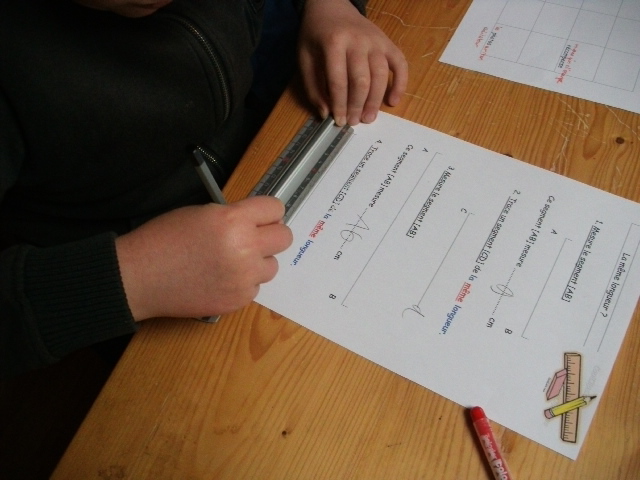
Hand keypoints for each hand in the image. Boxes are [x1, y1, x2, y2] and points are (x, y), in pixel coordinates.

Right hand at [116, 196, 292, 319]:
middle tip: (254, 238)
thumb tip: (256, 221)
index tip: (263, 217)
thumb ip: (233, 216)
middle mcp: (245, 248)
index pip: (276, 209)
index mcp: (234, 220)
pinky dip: (243, 283)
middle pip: (285, 238)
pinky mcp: (238, 300)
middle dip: (271, 236)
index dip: (269, 212)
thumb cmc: (164, 239)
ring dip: (258, 262)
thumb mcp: (201, 213)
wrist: (141, 276)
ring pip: (272, 266)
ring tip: (232, 261)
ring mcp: (244, 277)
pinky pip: (255, 287)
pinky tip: (220, 279)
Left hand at [298, 0, 407, 125]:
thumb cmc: (317, 34)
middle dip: (358, 105)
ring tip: (368, 117)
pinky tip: (393, 101)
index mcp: (334, 43)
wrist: (331, 6)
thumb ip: (312, 86)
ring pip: (380, 75)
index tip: (339, 120)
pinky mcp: (387, 42)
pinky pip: (400, 64)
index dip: (339, 104)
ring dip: (375, 100)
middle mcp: (358, 41)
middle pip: (361, 80)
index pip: (338, 81)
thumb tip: (325, 113)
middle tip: (354, 122)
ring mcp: (376, 41)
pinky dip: (400, 84)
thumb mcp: (305, 57)